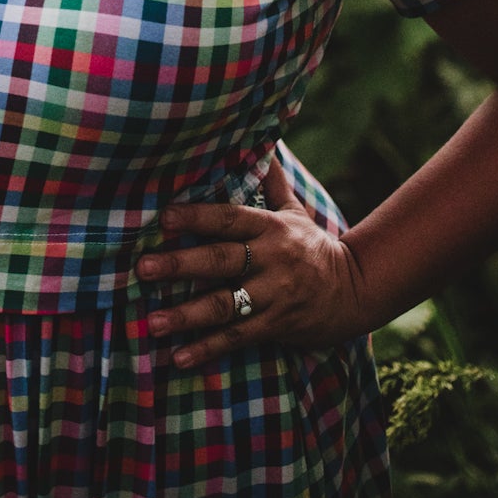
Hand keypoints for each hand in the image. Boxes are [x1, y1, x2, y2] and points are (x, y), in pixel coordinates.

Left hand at [135, 158, 367, 367]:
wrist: (355, 291)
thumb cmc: (312, 245)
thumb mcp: (294, 211)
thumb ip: (271, 181)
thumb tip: (264, 140)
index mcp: (271, 228)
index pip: (229, 219)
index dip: (197, 217)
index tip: (164, 217)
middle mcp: (271, 261)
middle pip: (221, 261)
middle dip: (180, 265)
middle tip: (142, 269)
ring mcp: (274, 297)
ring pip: (225, 306)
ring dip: (186, 316)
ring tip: (152, 322)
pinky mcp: (276, 327)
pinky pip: (237, 338)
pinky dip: (208, 349)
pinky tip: (179, 357)